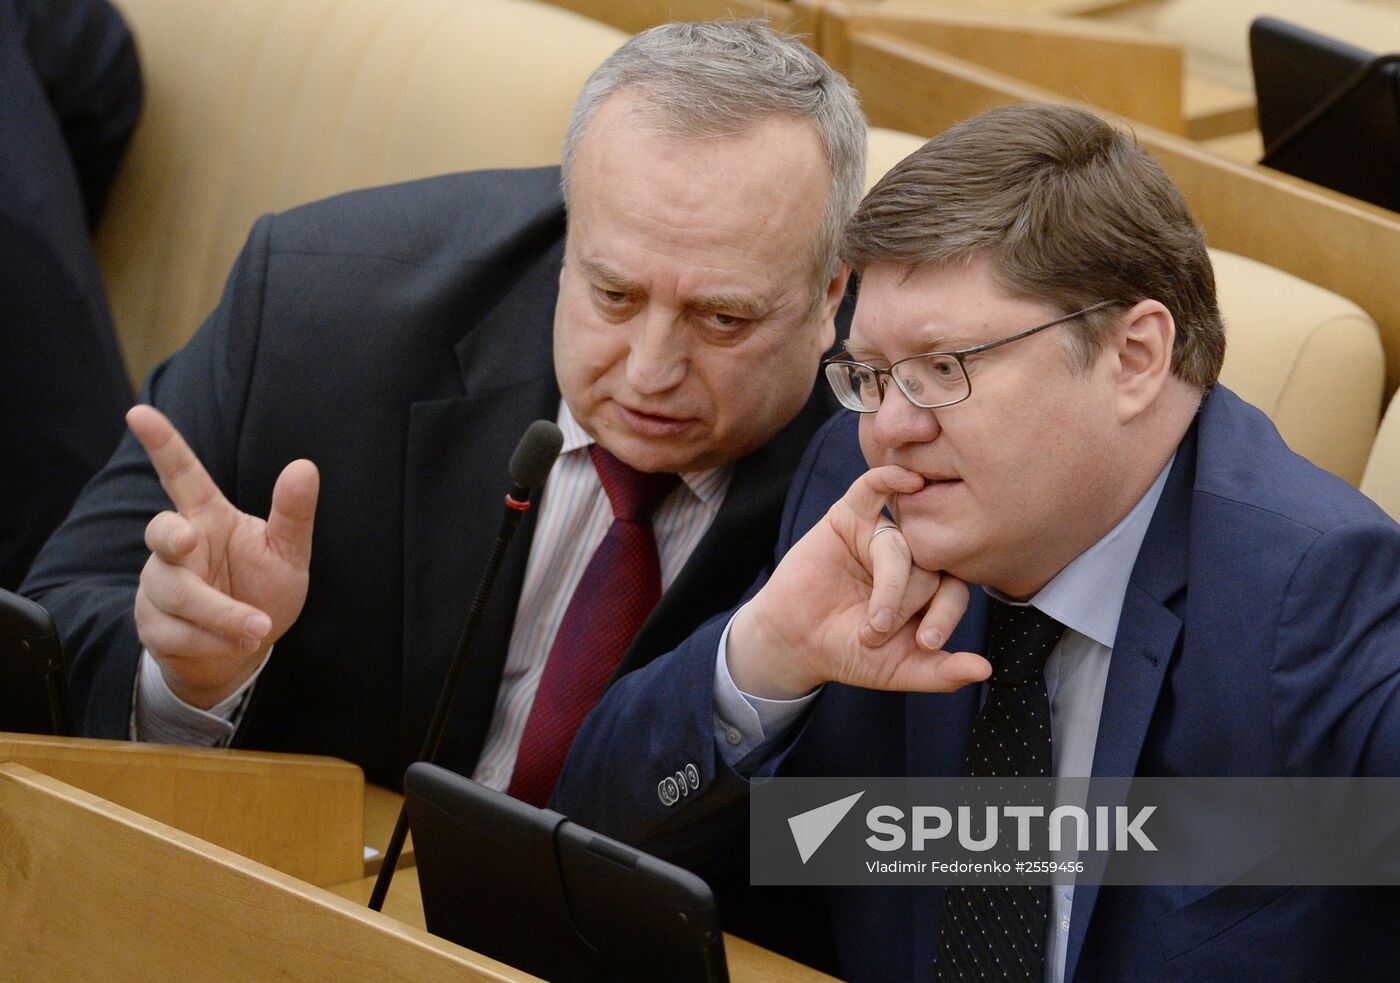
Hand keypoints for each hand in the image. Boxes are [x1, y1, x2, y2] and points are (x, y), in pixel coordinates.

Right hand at [128, 405, 318, 708]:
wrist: (242, 653)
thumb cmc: (264, 590)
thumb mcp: (288, 554)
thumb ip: (294, 514)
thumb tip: (305, 466)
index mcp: (209, 518)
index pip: (182, 475)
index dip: (162, 444)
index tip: (138, 411)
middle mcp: (178, 546)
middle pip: (159, 533)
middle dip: (169, 537)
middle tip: (188, 539)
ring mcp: (158, 585)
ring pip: (174, 594)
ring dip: (220, 616)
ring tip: (257, 627)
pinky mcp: (152, 624)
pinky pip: (175, 633)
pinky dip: (213, 642)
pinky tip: (234, 644)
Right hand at [727, 465, 989, 698]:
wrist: (794, 642)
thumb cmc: (848, 652)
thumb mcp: (899, 669)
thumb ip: (940, 673)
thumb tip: (985, 671)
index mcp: (930, 587)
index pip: (955, 589)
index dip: (945, 615)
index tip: (924, 642)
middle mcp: (912, 556)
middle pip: (930, 564)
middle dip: (907, 605)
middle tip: (876, 635)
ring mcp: (882, 533)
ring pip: (901, 544)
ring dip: (889, 586)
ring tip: (869, 624)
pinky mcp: (851, 515)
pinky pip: (875, 488)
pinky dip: (891, 478)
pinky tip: (908, 479)